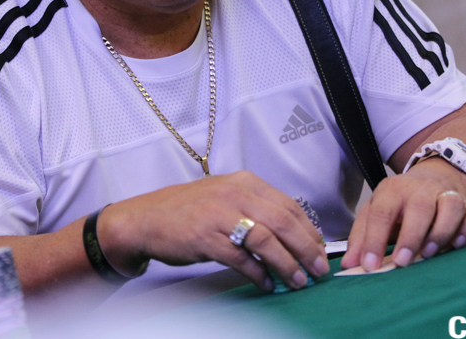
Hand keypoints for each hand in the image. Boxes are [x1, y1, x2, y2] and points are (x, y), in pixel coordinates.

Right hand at [96, 171, 329, 291]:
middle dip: (307, 249)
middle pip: (284, 222)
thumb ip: (256, 209)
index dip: (310, 231)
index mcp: (244, 182)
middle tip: (319, 269)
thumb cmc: (188, 211)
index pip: (289, 205)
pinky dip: (259, 274)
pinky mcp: (206, 237)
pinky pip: (242, 259)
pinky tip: (266, 284)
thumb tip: (293, 234)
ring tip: (298, 281)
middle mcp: (235, 193)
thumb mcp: (225, 197)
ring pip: (267, 240)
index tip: (321, 250)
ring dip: (287, 264)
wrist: (145, 219)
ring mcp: (219, 214)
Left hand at [341, 157, 465, 271]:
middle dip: (411, 236)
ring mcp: (448, 194)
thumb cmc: (402, 201)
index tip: (370, 265)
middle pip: (419, 207)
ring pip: (451, 207)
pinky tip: (459, 244)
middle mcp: (421, 189)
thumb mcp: (377, 210)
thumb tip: (349, 265)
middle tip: (403, 262)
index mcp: (393, 190)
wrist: (436, 174)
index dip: (374, 240)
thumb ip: (362, 237)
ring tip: (430, 253)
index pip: (381, 212)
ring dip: (442, 231)